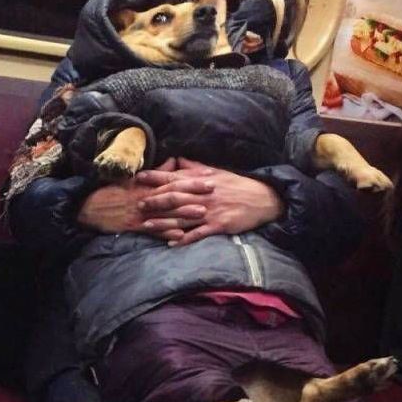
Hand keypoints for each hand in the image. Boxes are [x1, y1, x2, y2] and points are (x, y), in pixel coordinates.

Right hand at [77, 158, 213, 235]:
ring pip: (166, 213)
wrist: (89, 206)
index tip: (210, 176)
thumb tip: (173, 161)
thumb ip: (156, 173)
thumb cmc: (113, 192)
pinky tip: (179, 235)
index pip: (173, 180)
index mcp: (147, 186)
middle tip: (213, 191)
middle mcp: (145, 198)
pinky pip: (152, 230)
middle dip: (194, 193)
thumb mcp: (133, 179)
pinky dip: (166, 232)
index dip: (192, 178)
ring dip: (185, 213)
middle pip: (173, 194)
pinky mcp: (133, 226)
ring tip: (202, 213)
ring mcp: (140, 213)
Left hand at [137, 158, 285, 245]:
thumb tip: (177, 158)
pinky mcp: (218, 225)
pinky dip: (185, 238)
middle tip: (138, 204)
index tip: (139, 178)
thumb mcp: (216, 171)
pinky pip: (198, 233)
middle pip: (174, 197)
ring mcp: (210, 211)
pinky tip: (172, 243)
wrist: (263, 199)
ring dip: (163, 221)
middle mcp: (203, 194)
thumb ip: (194, 166)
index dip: (155, 178)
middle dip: (155, 201)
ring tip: (147, 225)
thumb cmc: (237, 185)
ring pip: (182, 216)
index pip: (174, 177)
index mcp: (201, 180)